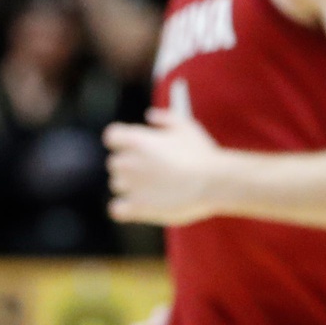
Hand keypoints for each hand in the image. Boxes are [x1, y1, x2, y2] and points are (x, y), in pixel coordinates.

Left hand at [104, 107, 222, 225]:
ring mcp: (130, 186)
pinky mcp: (136, 208)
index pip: (112, 136)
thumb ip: (164, 118)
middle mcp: (127, 162)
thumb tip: (150, 115)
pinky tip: (139, 206)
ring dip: (130, 186)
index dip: (122, 141)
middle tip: (152, 169)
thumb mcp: (185, 126)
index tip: (134, 145)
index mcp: (135, 141)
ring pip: (117, 185)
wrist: (213, 183)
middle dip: (129, 164)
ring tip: (155, 188)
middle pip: (115, 162)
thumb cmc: (201, 154)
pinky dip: (124, 208)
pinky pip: (116, 209)